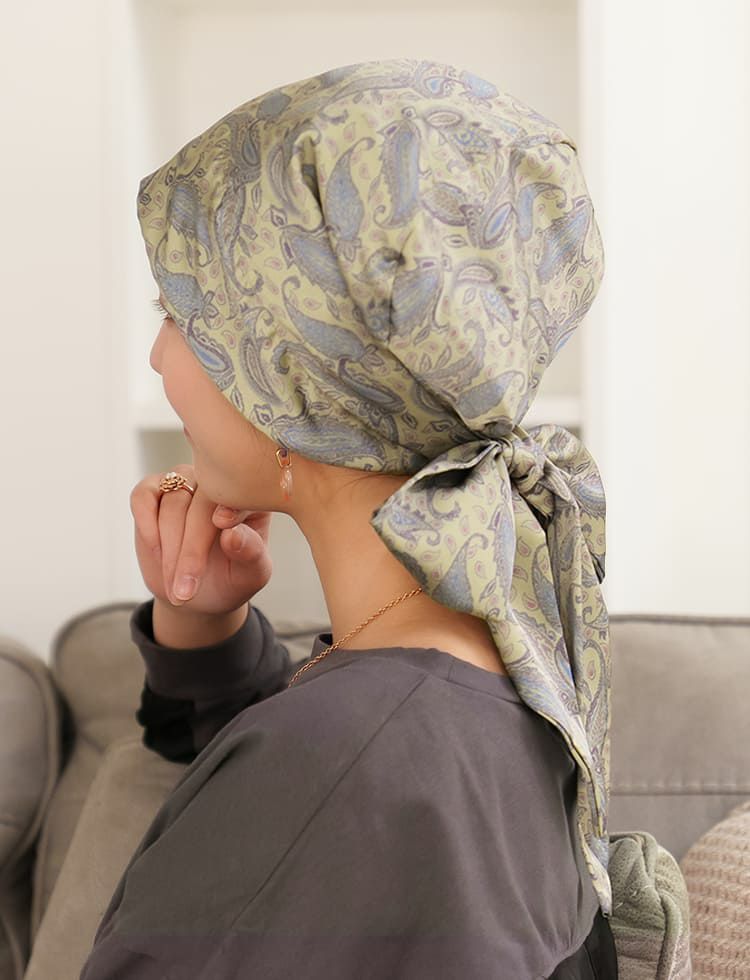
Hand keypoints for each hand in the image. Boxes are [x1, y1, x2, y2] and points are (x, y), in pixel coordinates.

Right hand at [130, 464, 272, 616]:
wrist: (196, 590)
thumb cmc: (230, 579)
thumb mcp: (250, 575)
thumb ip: (250, 553)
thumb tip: (233, 534)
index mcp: (249, 499)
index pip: (240, 498)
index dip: (231, 512)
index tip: (225, 532)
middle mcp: (217, 485)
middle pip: (202, 503)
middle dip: (191, 550)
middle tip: (186, 591)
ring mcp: (185, 483)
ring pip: (173, 502)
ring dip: (170, 547)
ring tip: (174, 585)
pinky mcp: (154, 490)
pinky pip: (143, 495)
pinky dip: (145, 521)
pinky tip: (155, 550)